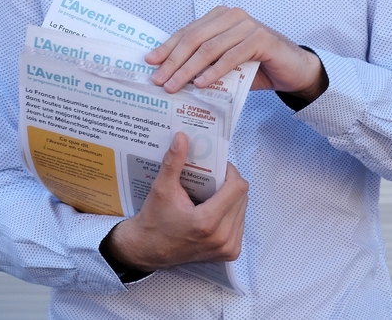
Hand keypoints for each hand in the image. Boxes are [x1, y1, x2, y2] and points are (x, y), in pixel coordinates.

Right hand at [102, 133, 247, 270]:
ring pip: (243, 209)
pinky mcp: (229, 253)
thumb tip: (182, 137)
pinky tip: (214, 207)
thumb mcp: (161, 188)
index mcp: (208, 221)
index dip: (230, 171)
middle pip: (242, 197)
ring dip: (231, 196)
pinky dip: (230, 211)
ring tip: (211, 192)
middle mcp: (223, 237)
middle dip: (229, 182)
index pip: (237, 188)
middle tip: (211, 176)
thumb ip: (173, 162)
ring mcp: (228, 248)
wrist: (149, 249)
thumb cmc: (155, 219)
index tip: (216, 165)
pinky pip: (239, 223)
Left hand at [145, 6, 327, 100]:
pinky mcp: (261, 39)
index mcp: (219, 17)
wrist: (294, 70)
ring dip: (189, 69)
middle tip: (159, 79)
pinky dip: (214, 71)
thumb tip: (172, 76)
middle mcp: (231, 16)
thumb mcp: (225, 63)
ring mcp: (247, 25)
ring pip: (210, 48)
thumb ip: (204, 63)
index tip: (150, 62)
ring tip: (175, 85)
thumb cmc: (257, 66)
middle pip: (194, 39)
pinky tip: (201, 84)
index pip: (187, 32)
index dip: (167, 47)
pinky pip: (231, 56)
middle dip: (173, 60)